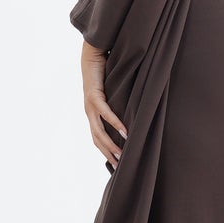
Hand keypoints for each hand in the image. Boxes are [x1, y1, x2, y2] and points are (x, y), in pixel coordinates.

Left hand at [81, 40, 127, 164]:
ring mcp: (90, 106)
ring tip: (122, 154)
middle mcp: (89, 112)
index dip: (105, 152)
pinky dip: (114, 123)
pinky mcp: (94, 96)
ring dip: (110, 144)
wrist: (92, 56)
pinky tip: (124, 132)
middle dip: (108, 154)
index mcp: (92, 114)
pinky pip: (105, 113)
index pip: (97, 138)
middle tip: (120, 166)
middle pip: (97, 139)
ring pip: (99, 131)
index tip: (115, 164)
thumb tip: (134, 114)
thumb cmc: (104, 74)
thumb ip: (120, 105)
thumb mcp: (113, 94)